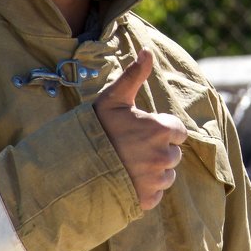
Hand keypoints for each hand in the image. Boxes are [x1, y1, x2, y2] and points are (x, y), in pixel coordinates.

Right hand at [93, 49, 186, 209]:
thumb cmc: (95, 127)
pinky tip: (127, 179)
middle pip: (173, 154)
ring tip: (128, 164)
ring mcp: (155, 179)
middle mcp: (163, 156)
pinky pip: (155, 194)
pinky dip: (145, 189)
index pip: (178, 131)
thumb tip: (147, 50)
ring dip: (153, 171)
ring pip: (166, 175)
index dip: (161, 129)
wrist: (72, 164)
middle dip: (158, 150)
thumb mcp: (114, 97)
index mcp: (161, 130)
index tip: (141, 130)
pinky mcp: (146, 199)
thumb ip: (134, 75)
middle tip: (131, 147)